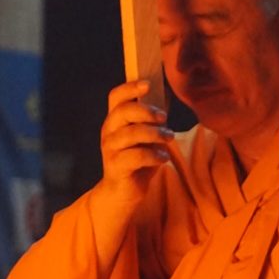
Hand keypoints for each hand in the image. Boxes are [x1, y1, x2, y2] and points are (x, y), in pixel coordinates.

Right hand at [96, 79, 171, 212]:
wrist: (122, 193)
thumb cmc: (137, 160)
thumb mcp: (145, 136)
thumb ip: (151, 117)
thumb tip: (166, 91)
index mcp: (115, 120)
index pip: (116, 97)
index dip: (130, 88)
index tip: (148, 84)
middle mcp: (109, 131)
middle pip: (123, 112)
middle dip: (147, 111)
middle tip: (164, 117)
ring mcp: (111, 149)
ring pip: (131, 134)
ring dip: (155, 134)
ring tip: (169, 138)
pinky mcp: (117, 167)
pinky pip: (136, 156)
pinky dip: (154, 155)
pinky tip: (163, 157)